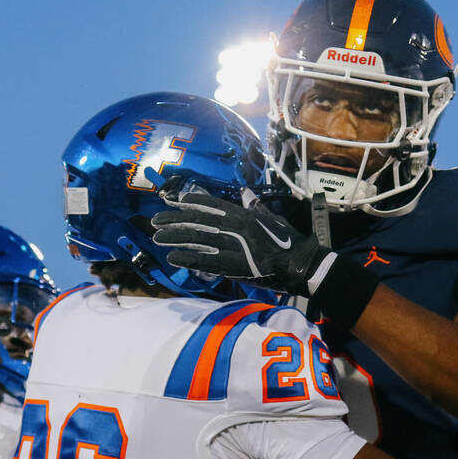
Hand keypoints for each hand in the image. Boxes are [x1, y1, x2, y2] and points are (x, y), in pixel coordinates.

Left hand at [151, 189, 330, 295]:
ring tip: (158, 238)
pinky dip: (189, 258)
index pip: (212, 204)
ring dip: (176, 238)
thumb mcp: (271, 219)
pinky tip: (174, 257)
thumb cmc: (288, 241)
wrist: (300, 264)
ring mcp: (235, 246)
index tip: (174, 201)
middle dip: (175, 220)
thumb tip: (245, 193)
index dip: (191, 202)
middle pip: (199, 221)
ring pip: (199, 239)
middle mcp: (237, 227)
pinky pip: (207, 261)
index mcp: (244, 215)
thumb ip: (255, 207)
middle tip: (157, 221)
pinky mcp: (236, 265)